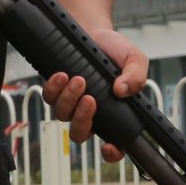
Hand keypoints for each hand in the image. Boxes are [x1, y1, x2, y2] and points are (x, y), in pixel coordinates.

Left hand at [45, 27, 149, 159]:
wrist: (94, 32)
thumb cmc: (114, 51)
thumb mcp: (134, 59)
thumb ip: (136, 76)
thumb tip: (122, 91)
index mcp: (113, 113)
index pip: (114, 144)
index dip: (111, 152)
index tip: (109, 146)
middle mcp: (90, 113)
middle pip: (80, 134)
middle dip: (82, 120)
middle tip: (91, 99)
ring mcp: (71, 103)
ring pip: (62, 116)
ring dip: (69, 100)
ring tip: (79, 79)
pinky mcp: (55, 90)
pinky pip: (49, 97)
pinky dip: (54, 88)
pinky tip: (62, 75)